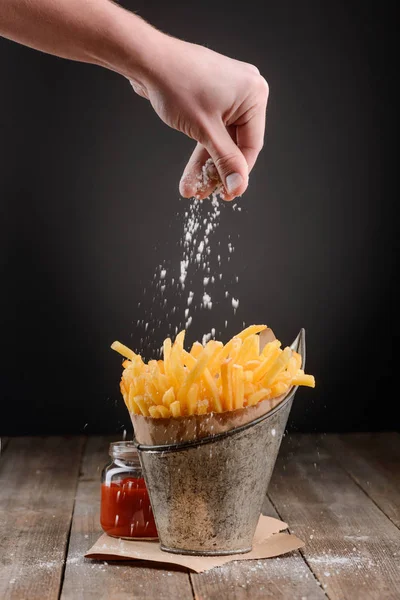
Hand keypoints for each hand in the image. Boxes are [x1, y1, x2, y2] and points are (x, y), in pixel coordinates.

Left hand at [130, 35, 268, 199]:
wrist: (146, 60)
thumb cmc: (176, 85)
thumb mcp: (205, 130)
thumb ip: (225, 160)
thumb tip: (239, 186)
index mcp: (254, 95)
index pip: (251, 146)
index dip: (239, 173)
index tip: (228, 195)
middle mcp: (246, 92)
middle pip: (234, 144)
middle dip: (216, 171)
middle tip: (205, 194)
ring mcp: (228, 94)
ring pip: (220, 140)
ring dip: (205, 165)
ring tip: (192, 189)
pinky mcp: (212, 97)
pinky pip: (211, 129)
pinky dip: (201, 149)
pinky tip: (191, 174)